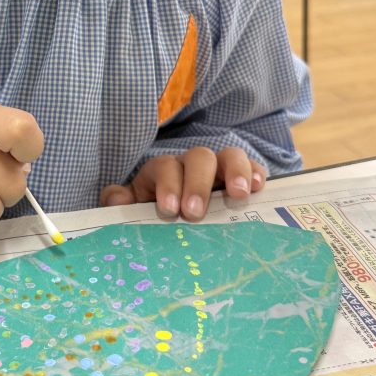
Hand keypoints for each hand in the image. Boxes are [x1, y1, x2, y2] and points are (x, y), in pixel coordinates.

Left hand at [99, 146, 265, 220]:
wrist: (175, 219)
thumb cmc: (154, 213)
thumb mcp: (134, 209)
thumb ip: (120, 202)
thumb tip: (116, 199)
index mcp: (163, 171)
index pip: (165, 166)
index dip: (168, 184)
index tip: (168, 210)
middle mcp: (191, 165)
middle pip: (198, 157)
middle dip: (198, 183)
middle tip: (194, 213)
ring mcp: (218, 169)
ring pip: (228, 156)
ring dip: (234, 171)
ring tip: (238, 195)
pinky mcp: (240, 178)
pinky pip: (251, 167)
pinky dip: (256, 173)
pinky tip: (258, 188)